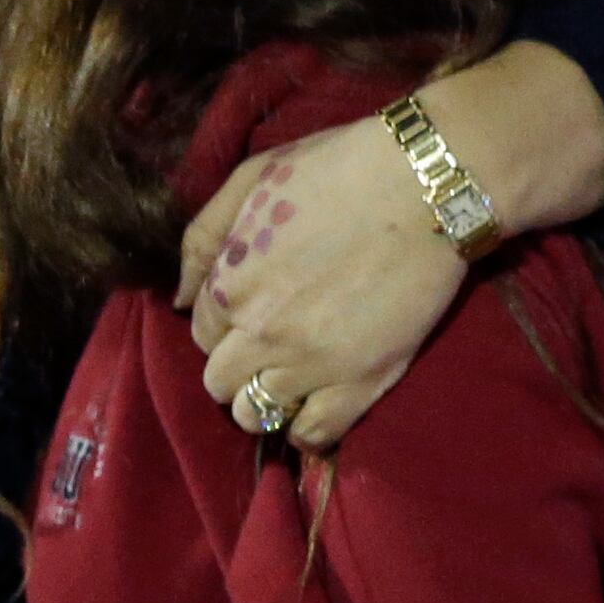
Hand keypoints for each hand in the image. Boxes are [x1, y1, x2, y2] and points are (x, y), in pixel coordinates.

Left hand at [176, 121, 460, 452]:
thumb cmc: (337, 168)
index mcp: (230, 284)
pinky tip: (313, 404)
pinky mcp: (360, 382)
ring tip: (291, 374)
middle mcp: (260, 332)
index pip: (202, 333)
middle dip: (236, 364)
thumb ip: (203, 239)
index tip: (253, 308)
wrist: (424, 184)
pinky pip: (312, 434)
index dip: (225, 322)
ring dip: (263, 398)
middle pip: (219, 381)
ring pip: (254, 414)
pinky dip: (305, 428)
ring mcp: (309, 364)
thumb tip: (179, 298)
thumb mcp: (250, 179)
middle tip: (271, 341)